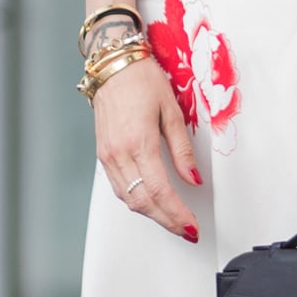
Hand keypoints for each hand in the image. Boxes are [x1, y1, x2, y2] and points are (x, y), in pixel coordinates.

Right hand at [92, 59, 200, 241]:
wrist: (113, 66)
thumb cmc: (143, 80)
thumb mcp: (172, 111)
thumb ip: (183, 150)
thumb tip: (194, 179)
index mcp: (140, 142)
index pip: (160, 191)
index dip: (177, 214)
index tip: (191, 225)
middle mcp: (120, 153)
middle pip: (143, 202)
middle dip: (166, 221)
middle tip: (186, 230)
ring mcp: (108, 156)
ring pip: (128, 199)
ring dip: (151, 215)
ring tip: (172, 220)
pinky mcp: (103, 155)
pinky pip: (118, 188)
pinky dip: (136, 201)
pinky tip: (150, 203)